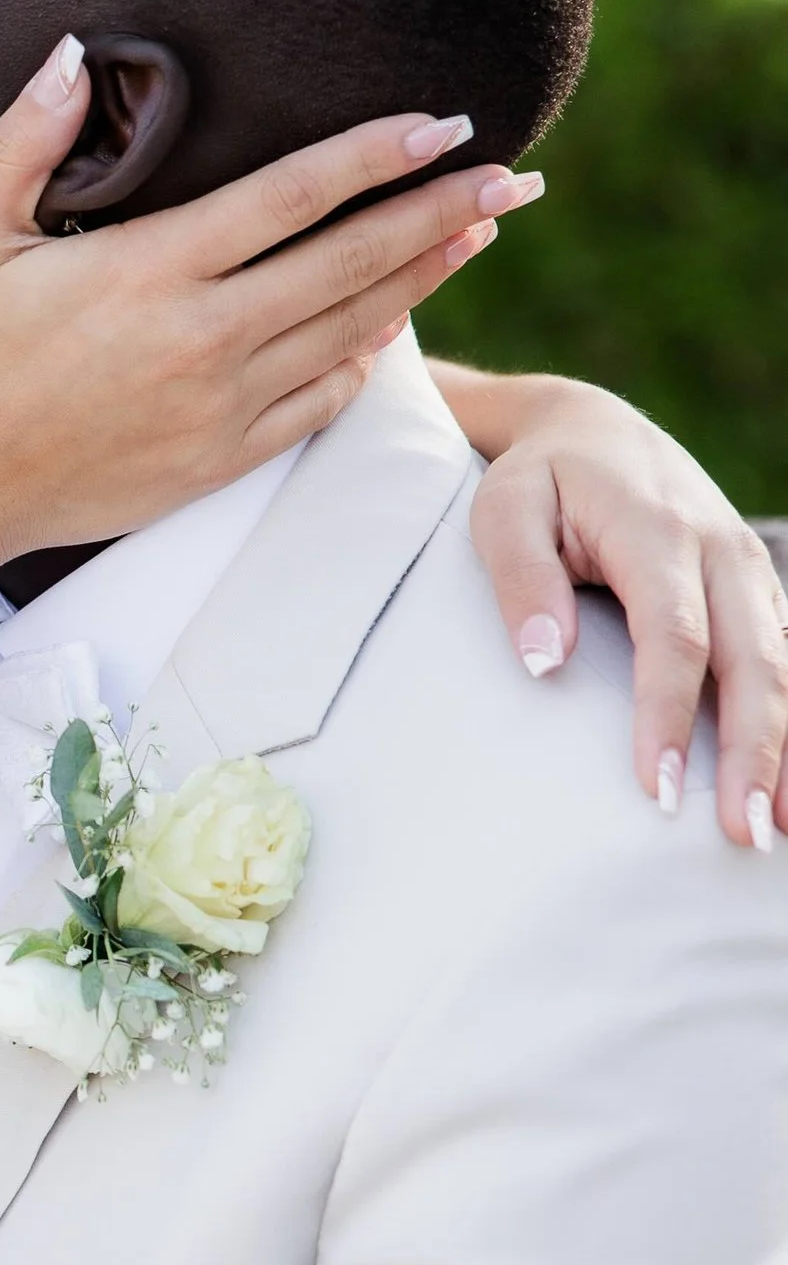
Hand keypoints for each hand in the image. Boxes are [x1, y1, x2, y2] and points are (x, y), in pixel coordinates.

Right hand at [0, 37, 532, 576]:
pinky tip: (395, 319)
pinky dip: (367, 354)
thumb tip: (73, 55)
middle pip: (353, 261)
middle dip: (442, 212)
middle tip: (514, 178)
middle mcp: (201, 339)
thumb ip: (23, 142)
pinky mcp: (222, 458)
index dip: (377, 156)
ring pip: (353, 329)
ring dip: (425, 276)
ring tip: (479, 231)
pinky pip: (322, 399)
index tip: (441, 124)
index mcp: (148, 273)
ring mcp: (220, 406)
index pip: (293, 197)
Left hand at [459, 373, 787, 849]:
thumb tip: (543, 661)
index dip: (668, 714)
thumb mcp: (505, 509)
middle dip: (755, 750)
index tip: (658, 789)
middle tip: (746, 835)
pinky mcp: (756, 589)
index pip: (674, 635)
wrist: (592, 429)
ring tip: (773, 830)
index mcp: (657, 529)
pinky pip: (784, 659)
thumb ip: (520, 578)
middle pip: (751, 659)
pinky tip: (783, 783)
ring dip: (784, 748)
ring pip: (782, 664)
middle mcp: (719, 548)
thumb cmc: (537, 480)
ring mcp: (747, 568)